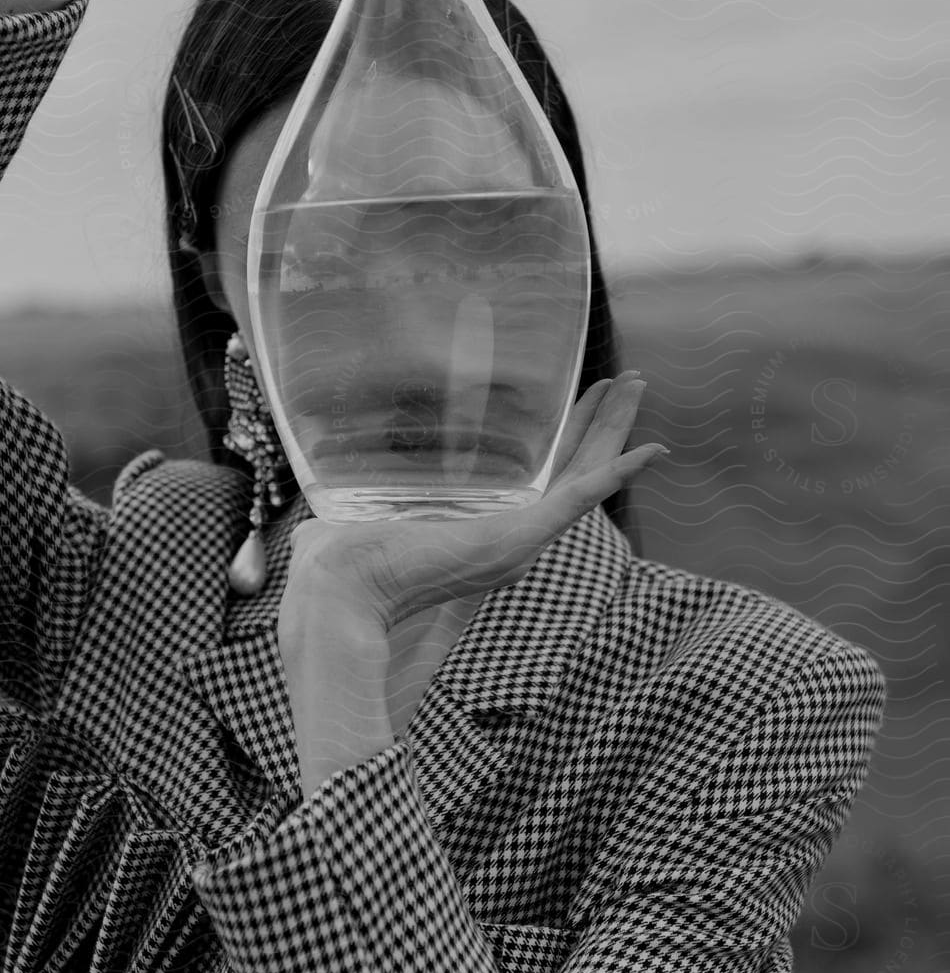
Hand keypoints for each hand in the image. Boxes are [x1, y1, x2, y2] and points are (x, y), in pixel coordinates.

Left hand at [279, 372, 665, 644]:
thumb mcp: (350, 511)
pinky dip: (619, 474)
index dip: (561, 435)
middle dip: (601, 423)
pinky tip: (652, 450)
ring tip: (638, 385)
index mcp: (477, 523)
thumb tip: (320, 477)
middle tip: (628, 380)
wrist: (342, 592)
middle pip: (570, 468)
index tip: (579, 395)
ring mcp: (519, 536)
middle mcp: (507, 532)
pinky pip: (581, 499)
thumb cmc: (340, 563)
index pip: (533, 473)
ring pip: (585, 474)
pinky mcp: (519, 538)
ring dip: (615, 431)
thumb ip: (350, 496)